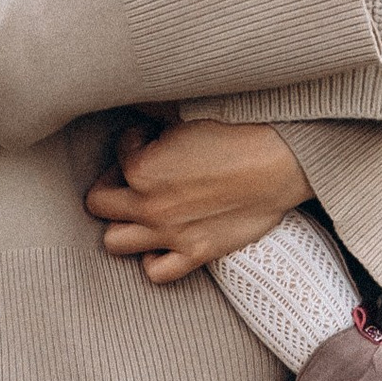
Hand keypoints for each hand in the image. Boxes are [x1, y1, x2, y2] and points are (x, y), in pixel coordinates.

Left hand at [86, 118, 315, 283]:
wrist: (282, 161)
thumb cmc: (240, 129)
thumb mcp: (187, 112)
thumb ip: (155, 117)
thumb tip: (140, 108)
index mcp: (142, 167)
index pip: (118, 151)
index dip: (136, 139)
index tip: (155, 135)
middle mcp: (148, 205)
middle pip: (98, 203)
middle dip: (112, 183)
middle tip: (135, 172)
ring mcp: (170, 233)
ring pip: (113, 242)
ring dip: (123, 223)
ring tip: (142, 207)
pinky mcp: (197, 252)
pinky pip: (156, 272)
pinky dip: (153, 258)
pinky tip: (164, 239)